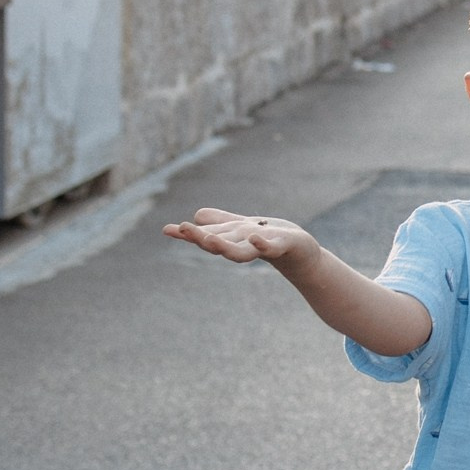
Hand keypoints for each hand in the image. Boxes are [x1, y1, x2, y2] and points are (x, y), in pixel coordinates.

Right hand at [164, 207, 316, 269]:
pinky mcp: (282, 247)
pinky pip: (270, 248)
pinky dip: (261, 245)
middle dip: (199, 238)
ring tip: (208, 239)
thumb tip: (195, 216)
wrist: (302, 253)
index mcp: (232, 240)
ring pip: (238, 252)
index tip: (167, 229)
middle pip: (218, 244)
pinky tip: (254, 237)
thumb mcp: (243, 227)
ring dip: (222, 247)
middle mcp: (242, 246)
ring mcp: (261, 249)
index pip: (207, 236)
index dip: (187, 234)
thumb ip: (221, 223)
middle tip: (181, 229)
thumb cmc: (271, 239)